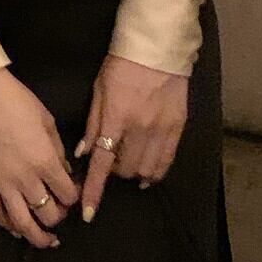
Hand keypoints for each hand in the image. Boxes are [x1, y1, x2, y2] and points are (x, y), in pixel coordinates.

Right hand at [0, 67, 80, 248]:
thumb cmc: (16, 100)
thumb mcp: (47, 120)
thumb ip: (58, 150)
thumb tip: (64, 170)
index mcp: (44, 161)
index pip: (68, 195)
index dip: (74, 198)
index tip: (73, 193)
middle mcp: (24, 178)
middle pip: (48, 214)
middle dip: (58, 217)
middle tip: (59, 211)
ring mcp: (1, 182)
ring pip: (21, 222)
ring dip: (36, 236)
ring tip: (45, 241)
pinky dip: (6, 225)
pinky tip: (15, 229)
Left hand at [77, 53, 188, 221]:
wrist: (157, 49)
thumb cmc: (121, 65)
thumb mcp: (99, 90)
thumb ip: (93, 124)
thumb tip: (83, 154)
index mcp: (116, 118)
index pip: (102, 163)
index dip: (95, 190)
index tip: (88, 212)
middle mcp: (140, 128)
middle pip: (124, 169)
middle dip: (113, 172)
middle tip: (109, 161)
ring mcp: (161, 130)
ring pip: (146, 170)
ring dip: (132, 173)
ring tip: (127, 165)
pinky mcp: (178, 128)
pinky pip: (166, 162)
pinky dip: (155, 173)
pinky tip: (147, 174)